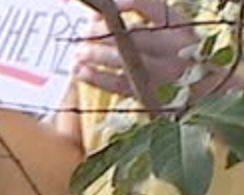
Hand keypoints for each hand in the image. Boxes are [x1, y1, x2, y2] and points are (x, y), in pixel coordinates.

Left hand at [76, 0, 235, 100]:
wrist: (207, 85)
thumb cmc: (178, 49)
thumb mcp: (170, 27)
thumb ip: (140, 17)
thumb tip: (98, 15)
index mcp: (180, 24)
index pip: (151, 6)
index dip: (125, 3)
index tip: (108, 6)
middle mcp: (175, 46)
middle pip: (134, 35)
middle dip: (104, 32)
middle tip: (86, 32)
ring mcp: (164, 71)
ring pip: (125, 60)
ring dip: (96, 55)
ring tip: (80, 52)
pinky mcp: (151, 93)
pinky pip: (118, 85)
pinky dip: (95, 77)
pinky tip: (80, 71)